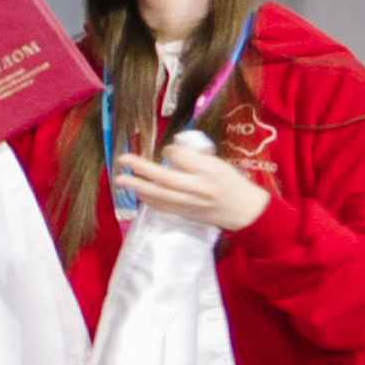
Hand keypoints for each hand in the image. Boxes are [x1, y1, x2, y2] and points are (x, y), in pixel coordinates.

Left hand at [114, 132, 268, 235]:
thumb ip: (195, 158)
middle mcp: (198, 187)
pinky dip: (148, 199)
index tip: (168, 151)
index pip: (182, 157)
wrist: (244, 210)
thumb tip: (170, 152)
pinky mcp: (185, 214)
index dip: (170, 151)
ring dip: (138, 186)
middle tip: (122, 160)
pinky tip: (137, 192)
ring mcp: (190, 203)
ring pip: (159, 194)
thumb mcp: (219, 164)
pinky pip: (162, 206)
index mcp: (209, 170)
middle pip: (165, 178)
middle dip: (141, 168)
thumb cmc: (232, 183)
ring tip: (120, 179)